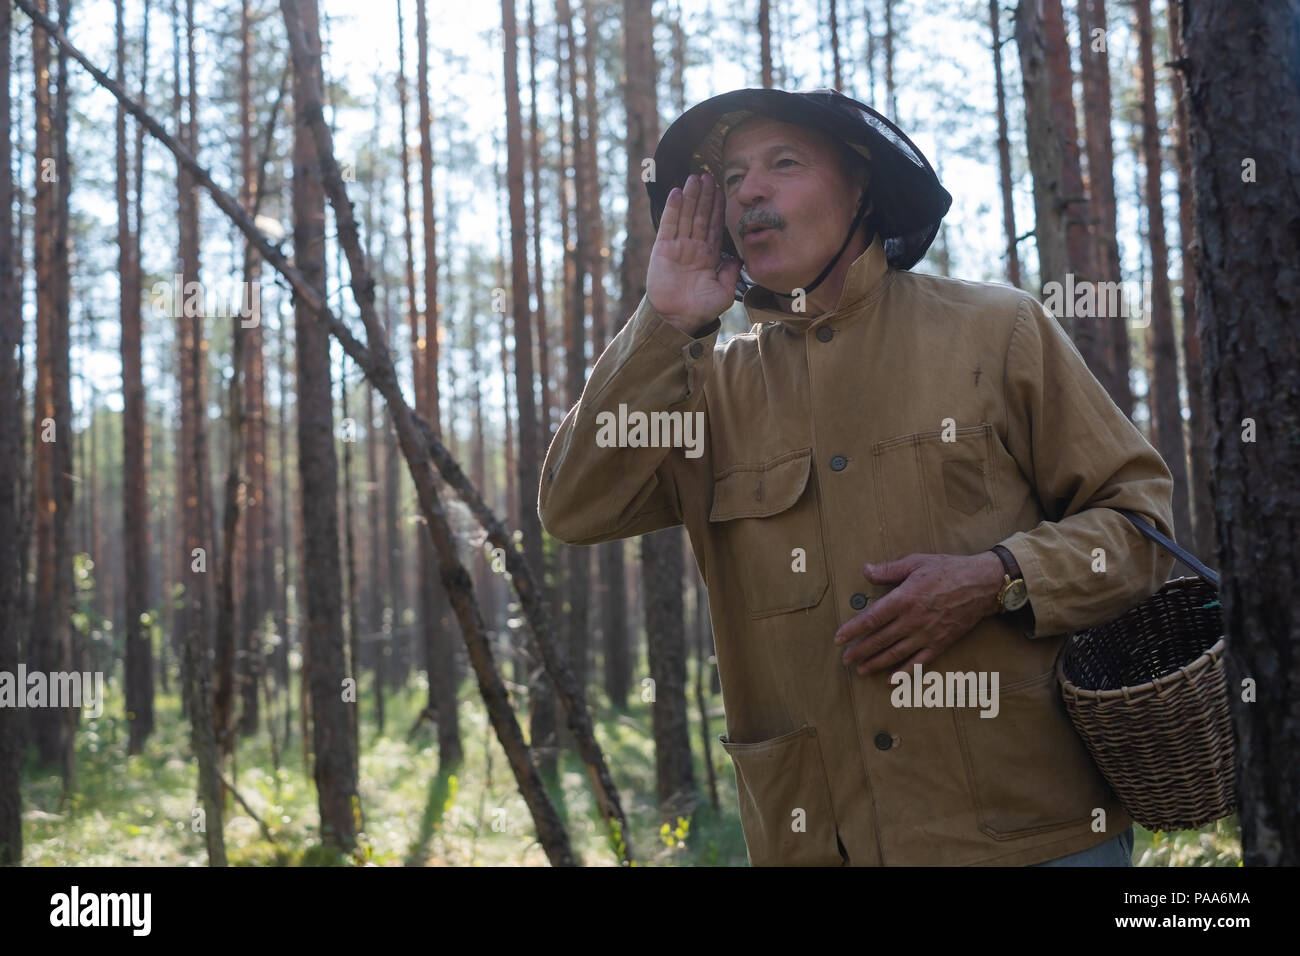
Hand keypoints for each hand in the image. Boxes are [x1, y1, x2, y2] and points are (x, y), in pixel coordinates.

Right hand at [646, 172, 742, 332]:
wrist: (678, 319)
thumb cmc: (700, 309)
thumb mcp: (724, 292)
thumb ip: (731, 272)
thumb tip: (739, 256)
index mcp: (708, 256)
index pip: (713, 226)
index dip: (717, 207)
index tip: (721, 189)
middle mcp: (693, 248)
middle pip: (700, 215)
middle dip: (704, 196)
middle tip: (708, 174)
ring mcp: (677, 247)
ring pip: (686, 216)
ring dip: (690, 196)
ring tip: (694, 177)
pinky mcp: (663, 249)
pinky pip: (669, 225)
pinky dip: (673, 209)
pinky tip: (677, 192)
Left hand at [833, 552, 1005, 675]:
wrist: (982, 584)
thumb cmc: (948, 569)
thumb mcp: (916, 562)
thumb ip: (889, 569)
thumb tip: (866, 570)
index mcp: (904, 599)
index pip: (872, 618)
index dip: (853, 630)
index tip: (839, 638)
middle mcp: (913, 620)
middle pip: (880, 640)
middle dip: (860, 651)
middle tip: (845, 659)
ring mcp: (926, 634)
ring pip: (896, 654)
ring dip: (876, 664)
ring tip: (861, 670)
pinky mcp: (940, 643)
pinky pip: (919, 663)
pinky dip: (904, 673)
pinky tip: (891, 680)